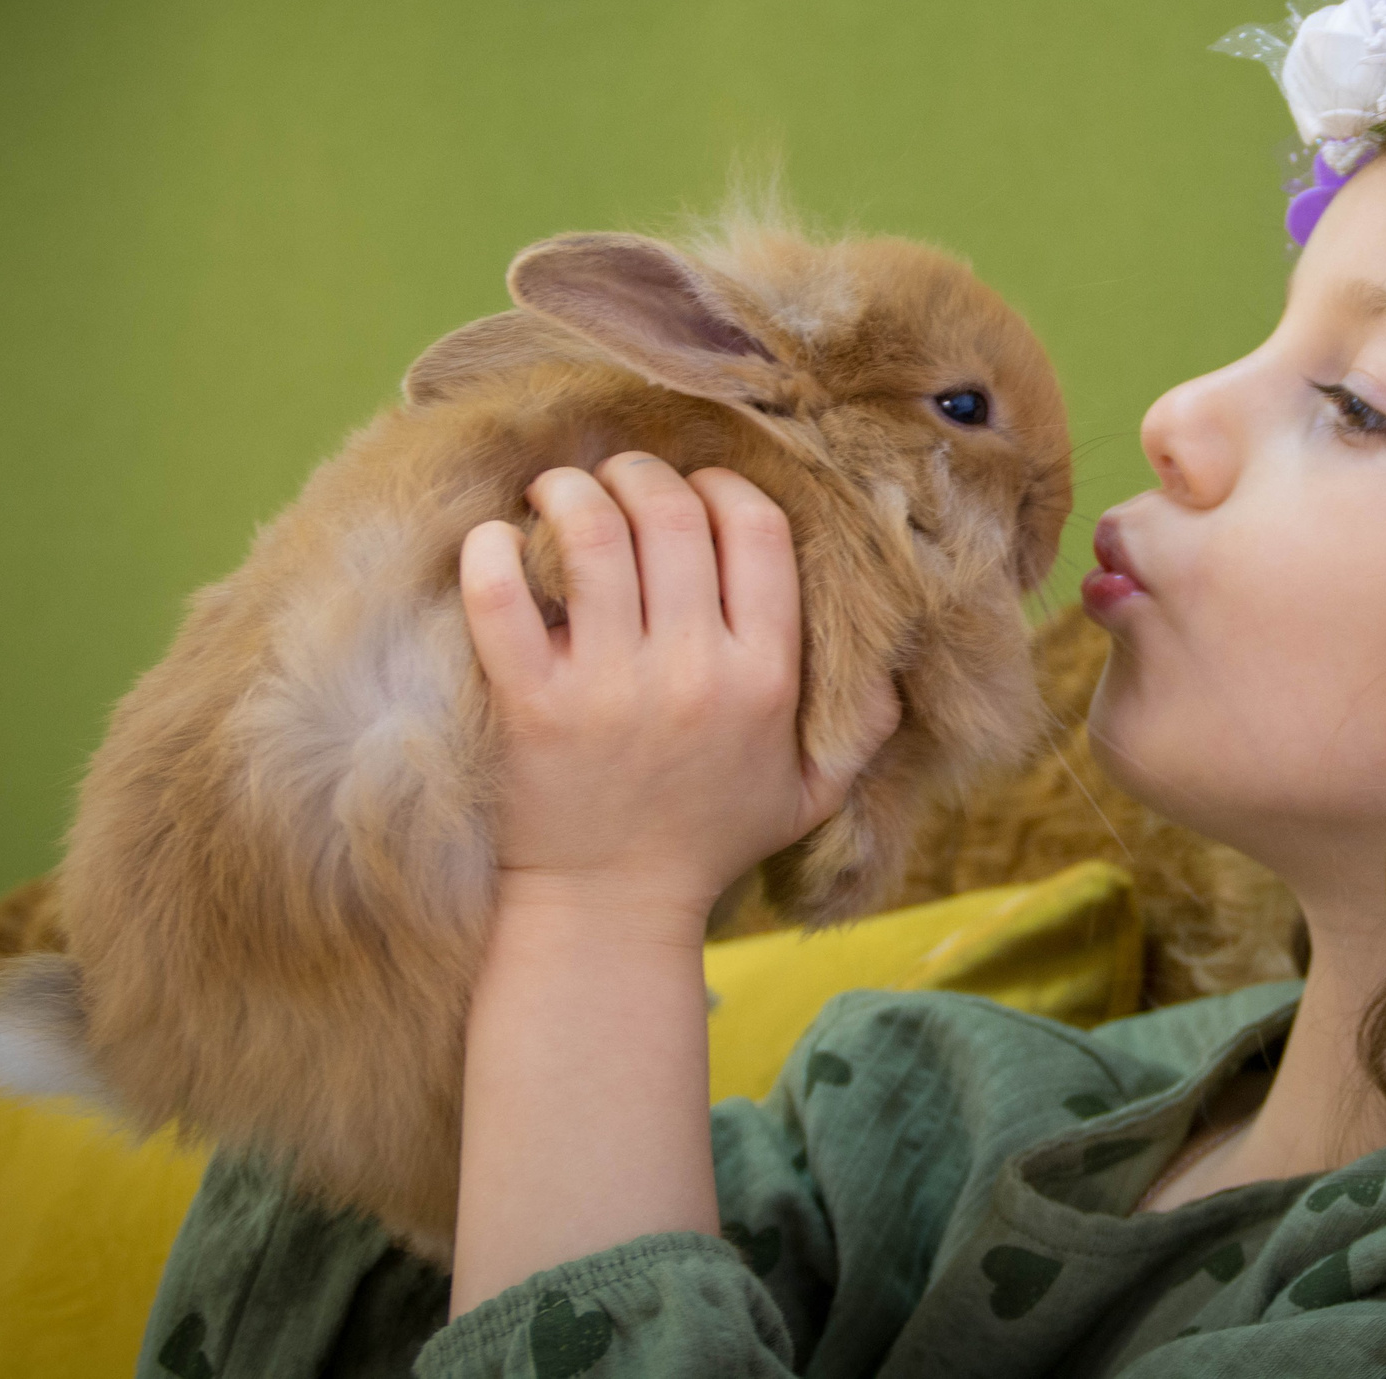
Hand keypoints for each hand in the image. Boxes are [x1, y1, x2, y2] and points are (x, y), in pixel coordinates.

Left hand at [459, 454, 896, 924]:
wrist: (611, 912)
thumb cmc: (709, 841)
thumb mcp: (812, 793)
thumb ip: (863, 728)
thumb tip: (894, 661)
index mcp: (765, 677)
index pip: (757, 531)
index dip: (725, 487)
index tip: (697, 491)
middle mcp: (693, 671)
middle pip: (671, 514)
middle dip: (642, 473)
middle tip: (619, 480)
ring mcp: (608, 687)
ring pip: (590, 536)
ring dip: (572, 491)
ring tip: (559, 492)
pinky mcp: (530, 705)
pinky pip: (501, 598)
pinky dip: (492, 550)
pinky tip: (495, 540)